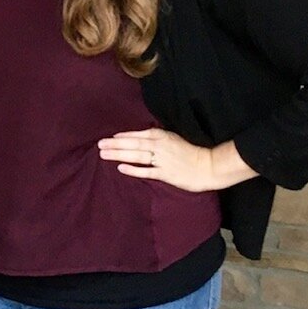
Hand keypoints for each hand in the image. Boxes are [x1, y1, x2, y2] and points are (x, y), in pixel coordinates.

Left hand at [97, 127, 224, 192]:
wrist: (208, 166)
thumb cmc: (191, 152)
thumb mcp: (173, 139)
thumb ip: (157, 138)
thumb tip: (139, 137)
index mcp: (162, 136)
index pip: (138, 135)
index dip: (123, 136)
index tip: (110, 138)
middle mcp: (160, 146)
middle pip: (133, 144)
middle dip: (114, 145)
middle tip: (99, 145)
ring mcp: (162, 160)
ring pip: (136, 156)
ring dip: (119, 154)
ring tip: (104, 154)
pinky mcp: (165, 174)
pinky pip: (146, 171)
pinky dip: (133, 169)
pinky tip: (121, 168)